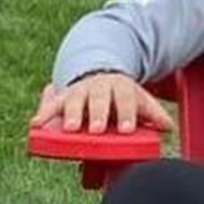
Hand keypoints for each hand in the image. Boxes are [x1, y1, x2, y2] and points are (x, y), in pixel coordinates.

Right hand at [30, 72, 174, 134]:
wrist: (101, 73)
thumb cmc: (122, 95)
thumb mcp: (139, 100)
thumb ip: (153, 114)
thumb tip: (168, 127)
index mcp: (120, 87)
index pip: (125, 99)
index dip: (127, 114)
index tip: (127, 129)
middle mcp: (98, 87)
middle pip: (98, 100)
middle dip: (97, 114)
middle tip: (97, 130)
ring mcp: (78, 91)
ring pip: (73, 101)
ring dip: (70, 115)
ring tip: (69, 129)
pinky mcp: (61, 97)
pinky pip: (50, 105)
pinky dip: (43, 113)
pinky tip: (35, 124)